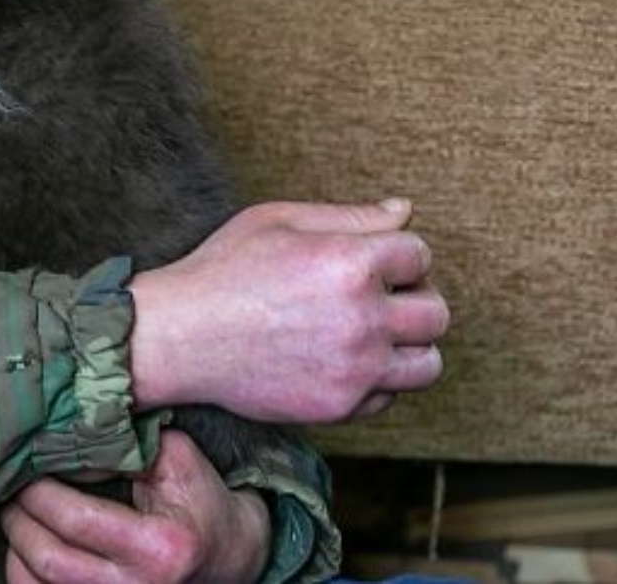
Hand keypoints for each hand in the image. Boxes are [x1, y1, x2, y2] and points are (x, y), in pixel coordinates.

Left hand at [1, 431, 268, 582]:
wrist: (229, 557)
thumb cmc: (200, 502)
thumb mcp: (177, 458)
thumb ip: (124, 441)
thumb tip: (63, 431)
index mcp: (158, 548)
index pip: (74, 520)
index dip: (37, 490)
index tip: (28, 465)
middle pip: (48, 559)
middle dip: (18, 517)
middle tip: (12, 487)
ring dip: (16, 546)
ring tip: (18, 513)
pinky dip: (24, 571)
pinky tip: (27, 546)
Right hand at [128, 199, 449, 425]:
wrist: (181, 336)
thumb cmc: (223, 270)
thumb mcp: (279, 220)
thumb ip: (349, 216)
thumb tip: (404, 211)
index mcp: (350, 263)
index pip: (420, 255)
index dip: (399, 255)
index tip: (376, 261)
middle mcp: (362, 318)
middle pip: (436, 312)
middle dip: (414, 299)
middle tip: (381, 297)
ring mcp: (355, 368)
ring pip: (427, 364)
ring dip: (409, 346)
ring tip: (374, 333)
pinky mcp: (341, 405)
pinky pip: (389, 396)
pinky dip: (377, 380)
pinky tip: (343, 359)